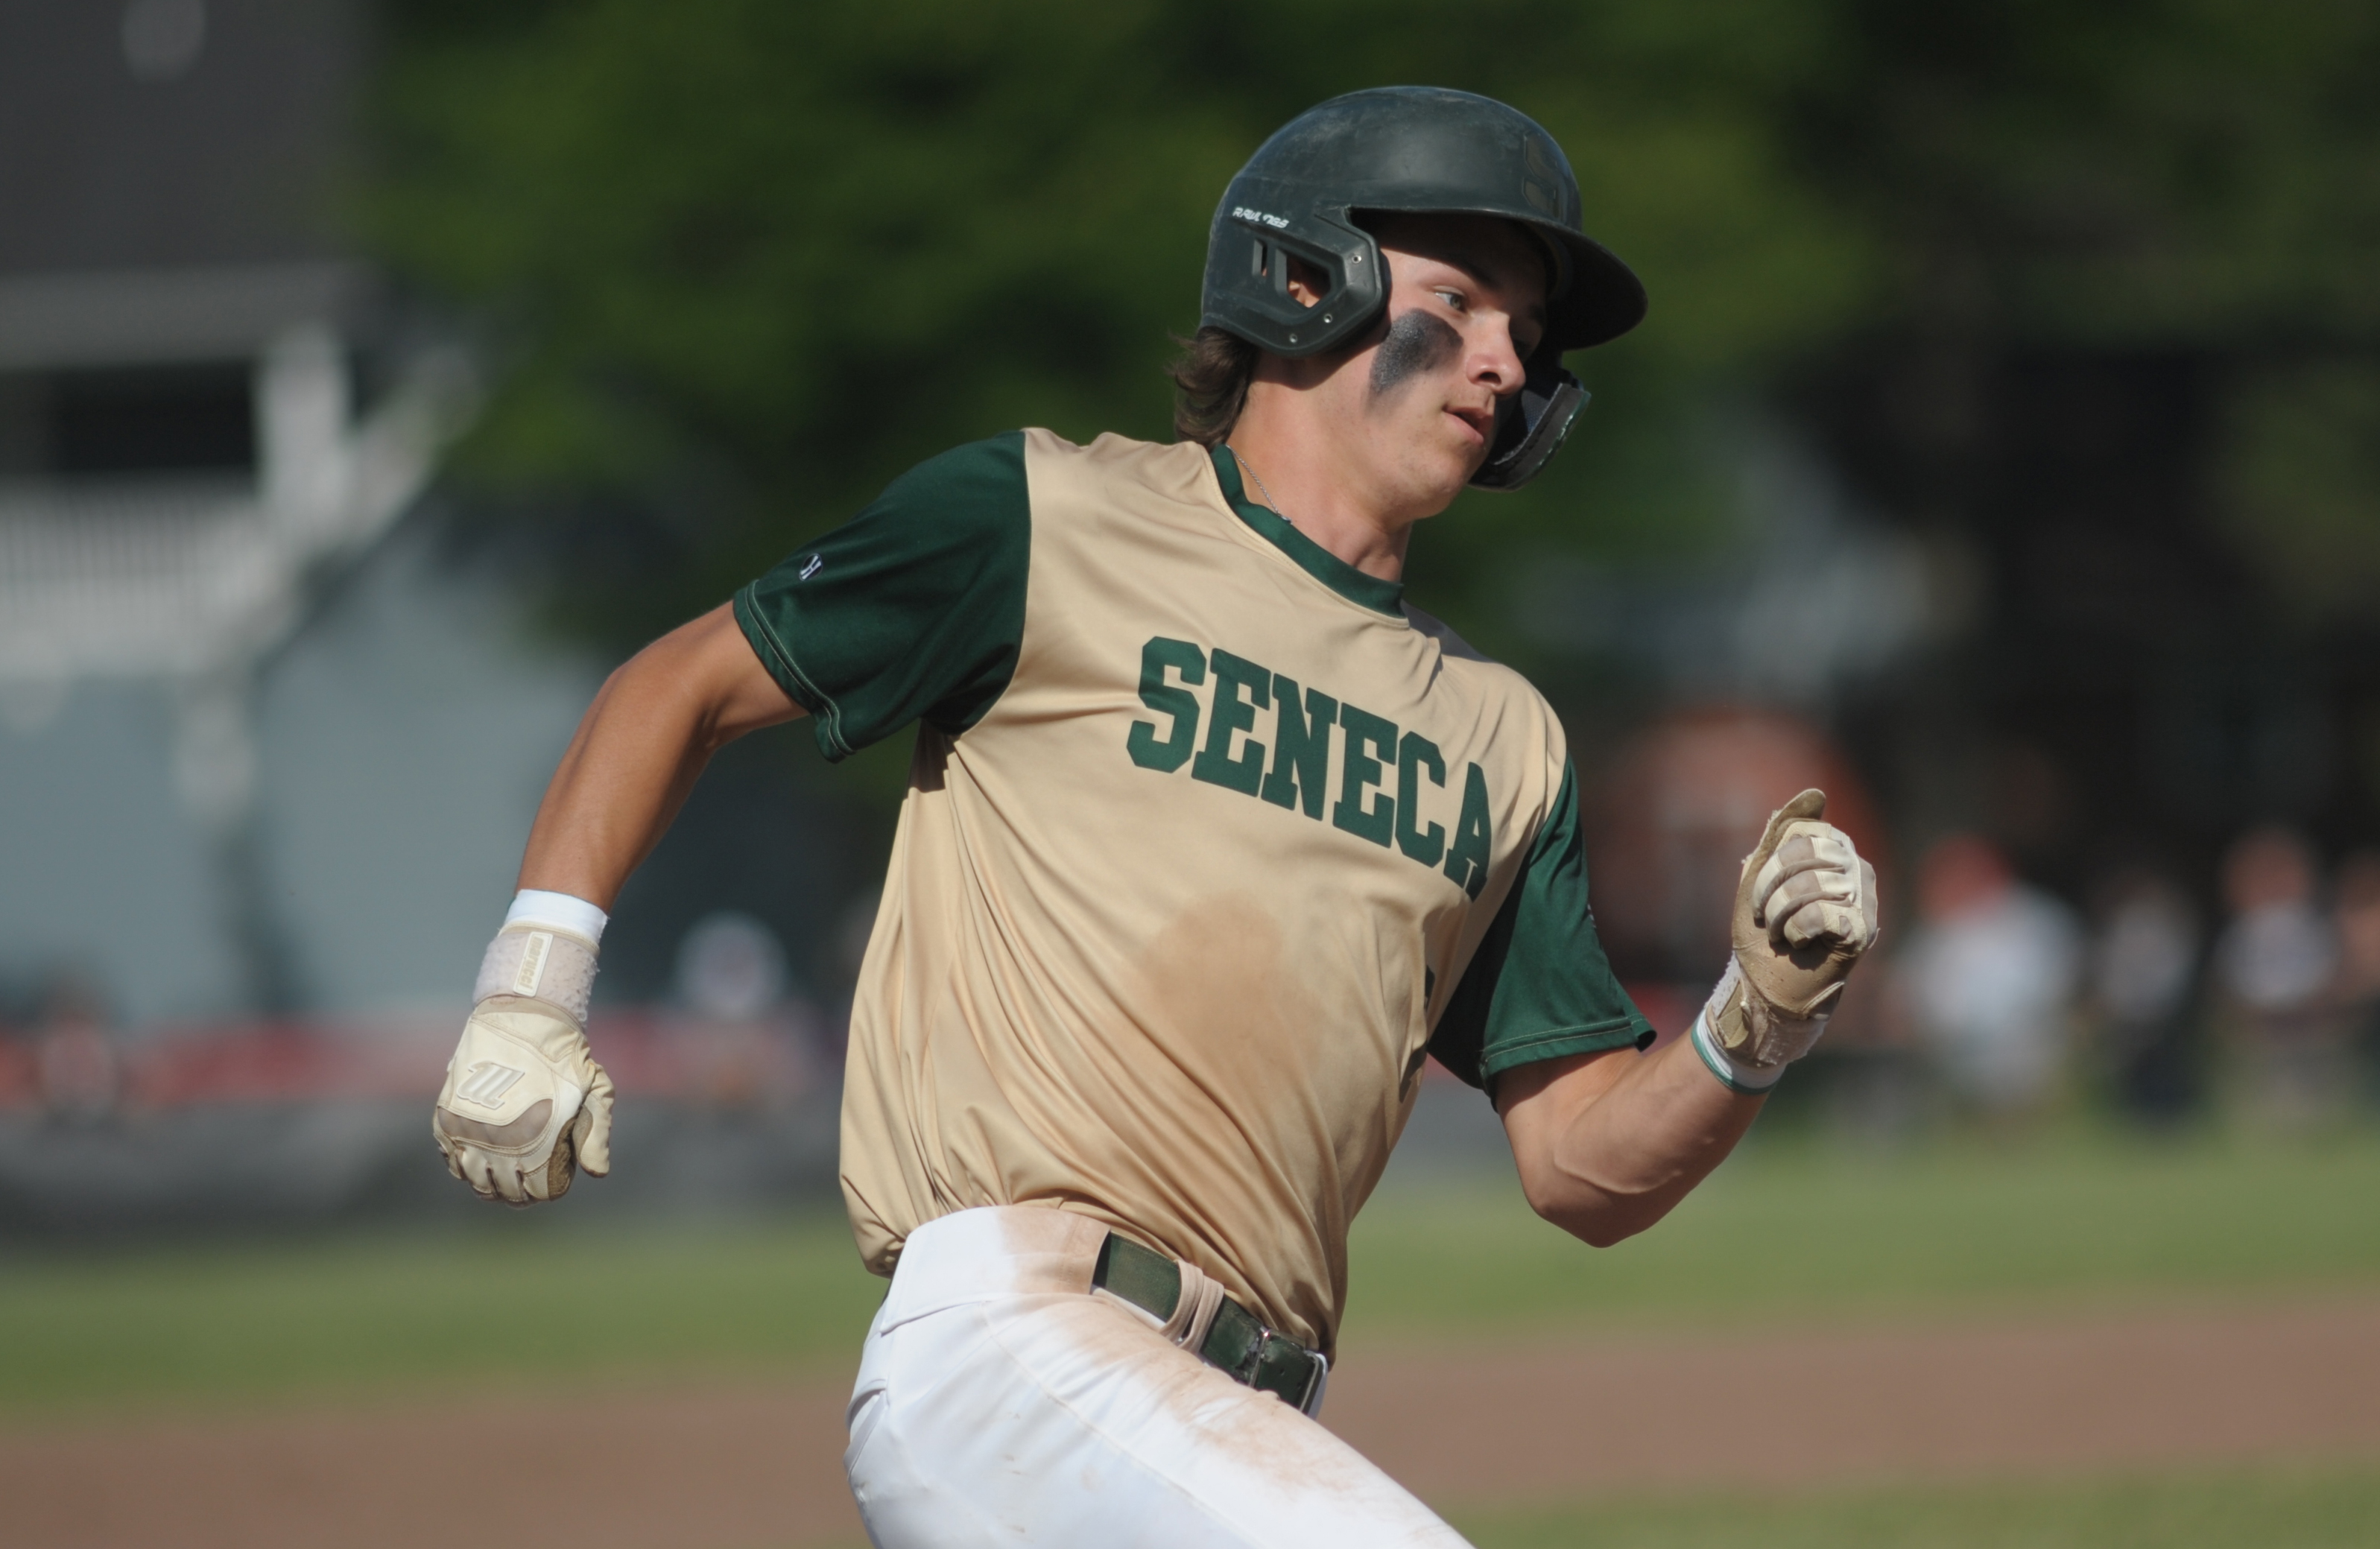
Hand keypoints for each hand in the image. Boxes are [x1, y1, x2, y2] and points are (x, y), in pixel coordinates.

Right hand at [433, 995, 613, 1204]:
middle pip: (507, 1191)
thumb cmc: (564, 1056)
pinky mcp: (448, 1118)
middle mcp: (502, 1142)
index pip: (539, 1192)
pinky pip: (451, 1159)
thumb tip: (596, 1174)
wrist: (522, 1018)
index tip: (548, 1183)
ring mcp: (471, 1132)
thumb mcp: (595, 1090)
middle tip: (524, 1184)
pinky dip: (462, 1165)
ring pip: (475, 1181)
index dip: (546, 1192)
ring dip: (488, 1184)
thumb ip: (596, 1135)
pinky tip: (476, 1159)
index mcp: (541, 1140)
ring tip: (499, 1178)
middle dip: (519, 1193)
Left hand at [1710, 789, 1879, 1068]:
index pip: (1801, 833)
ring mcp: (1865, 900)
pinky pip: (1825, 912)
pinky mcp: (1864, 931)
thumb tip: (1815, 794)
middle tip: (1769, 916)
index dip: (1771, 864)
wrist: (1765, 986)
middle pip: (1807, 852)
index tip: (1761, 895)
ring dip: (1783, 914)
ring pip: (1814, 884)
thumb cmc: (1763, 932)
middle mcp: (1856, 870)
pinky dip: (1799, 930)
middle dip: (1772, 887)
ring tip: (1785, 933)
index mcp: (1833, 852)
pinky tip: (1803, 944)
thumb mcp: (1758, 875)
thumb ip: (1780, 832)